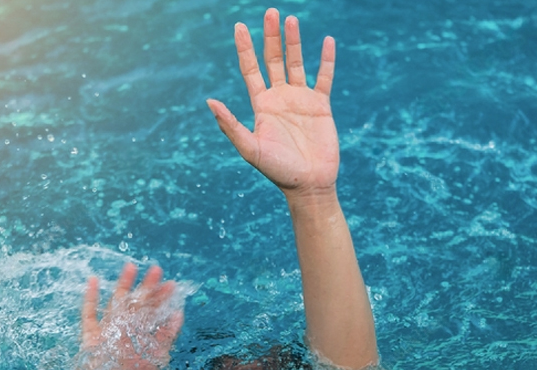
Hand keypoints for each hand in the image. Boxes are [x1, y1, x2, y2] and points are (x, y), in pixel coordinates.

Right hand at [76, 263, 183, 369]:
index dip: (162, 298)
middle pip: (137, 305)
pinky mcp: (89, 337)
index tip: (172, 284)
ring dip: (123, 286)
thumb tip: (179, 313)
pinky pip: (88, 314)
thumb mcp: (156, 357)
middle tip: (157, 269)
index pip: (154, 313)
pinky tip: (92, 280)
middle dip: (147, 287)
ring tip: (130, 266)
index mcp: (141, 337)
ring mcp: (107, 333)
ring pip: (115, 304)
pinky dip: (90, 298)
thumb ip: (167, 335)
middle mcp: (125, 333)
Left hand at [207, 8, 338, 204]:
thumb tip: (209, 101)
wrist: (309, 185)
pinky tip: (326, 41)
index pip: (250, 69)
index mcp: (261, 105)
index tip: (239, 26)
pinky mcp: (321, 106)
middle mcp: (280, 98)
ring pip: (296, 63)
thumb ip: (230, 125)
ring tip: (290, 19)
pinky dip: (326, 60)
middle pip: (273, 60)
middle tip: (270, 11)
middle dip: (270, 36)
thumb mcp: (250, 149)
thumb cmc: (278, 171)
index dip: (244, 48)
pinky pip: (324, 77)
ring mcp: (301, 100)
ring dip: (294, 42)